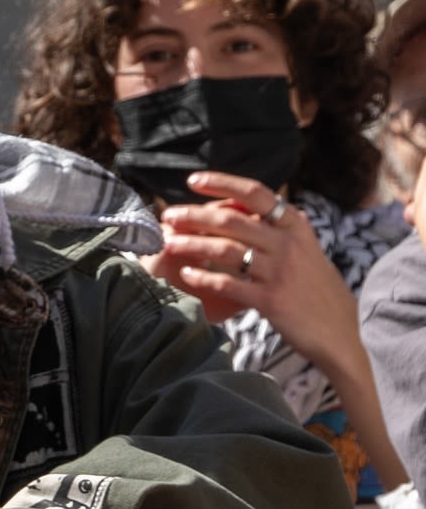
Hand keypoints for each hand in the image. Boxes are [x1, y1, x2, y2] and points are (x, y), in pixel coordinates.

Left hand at [155, 175, 362, 373]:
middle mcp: (288, 244)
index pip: (256, 193)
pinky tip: (186, 274)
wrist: (340, 329)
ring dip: (191, 244)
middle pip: (231, 220)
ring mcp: (280, 272)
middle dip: (193, 215)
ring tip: (169, 243)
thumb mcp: (306, 248)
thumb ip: (280, 228)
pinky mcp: (271, 300)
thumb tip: (250, 204)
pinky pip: (228, 284)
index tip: (193, 180)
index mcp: (296, 227)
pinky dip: (203, 277)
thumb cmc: (316, 287)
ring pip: (225, 250)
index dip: (222, 182)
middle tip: (168, 216)